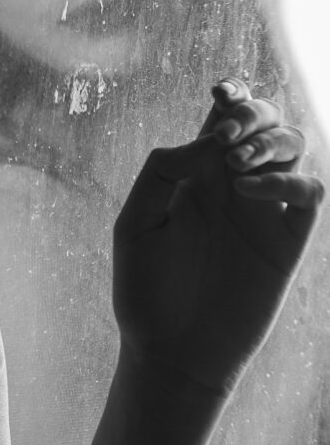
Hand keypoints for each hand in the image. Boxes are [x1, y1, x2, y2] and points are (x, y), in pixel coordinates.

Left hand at [113, 78, 324, 393]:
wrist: (172, 353)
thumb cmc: (145, 290)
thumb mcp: (135, 225)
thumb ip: (162, 172)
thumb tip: (206, 141)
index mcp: (196, 174)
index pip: (224, 117)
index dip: (232, 93)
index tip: (220, 91)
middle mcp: (233, 185)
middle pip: (265, 121)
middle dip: (252, 113)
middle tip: (227, 141)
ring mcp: (263, 211)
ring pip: (294, 147)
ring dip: (271, 140)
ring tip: (237, 165)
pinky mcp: (286, 241)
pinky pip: (309, 192)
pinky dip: (290, 179)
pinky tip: (251, 190)